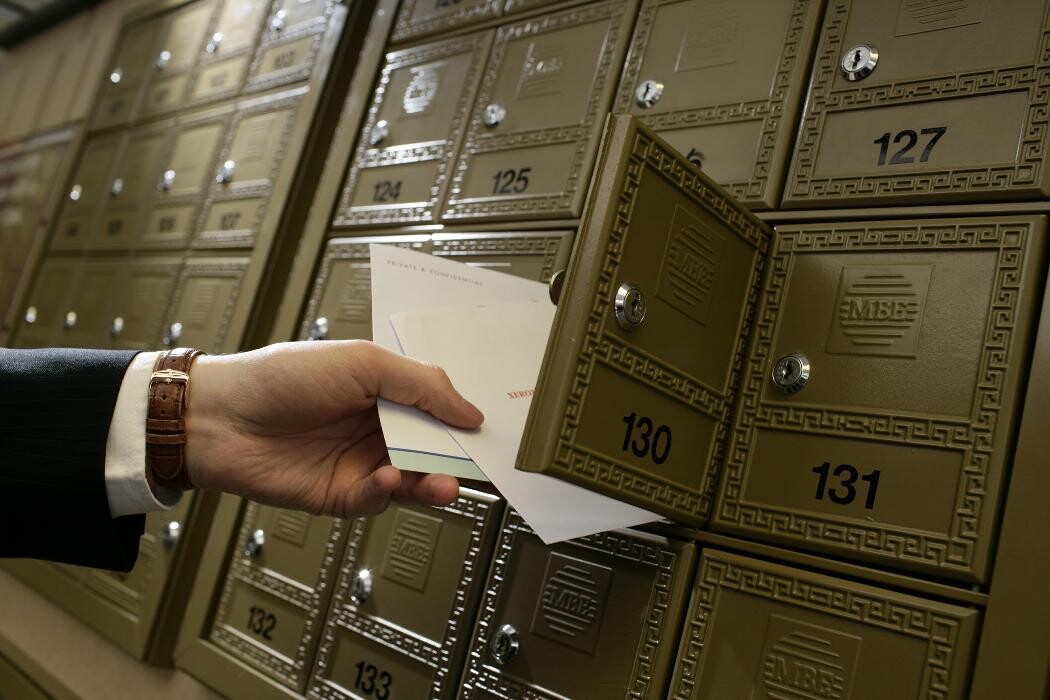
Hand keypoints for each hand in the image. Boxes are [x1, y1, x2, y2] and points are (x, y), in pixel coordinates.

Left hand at [184, 340, 483, 516]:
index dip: (467, 421)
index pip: (440, 409)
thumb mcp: (363, 362)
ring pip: (413, 480)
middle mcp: (379, 430)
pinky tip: (385, 477)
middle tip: (484, 466)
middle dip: (460, 459)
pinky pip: (377, 500)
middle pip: (434, 449)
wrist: (221, 416)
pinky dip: (387, 491)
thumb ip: (421, 385)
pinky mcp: (341, 497)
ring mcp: (362, 464)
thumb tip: (472, 412)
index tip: (496, 432)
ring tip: (445, 483)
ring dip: (432, 483)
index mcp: (388, 393)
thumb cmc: (286, 376)